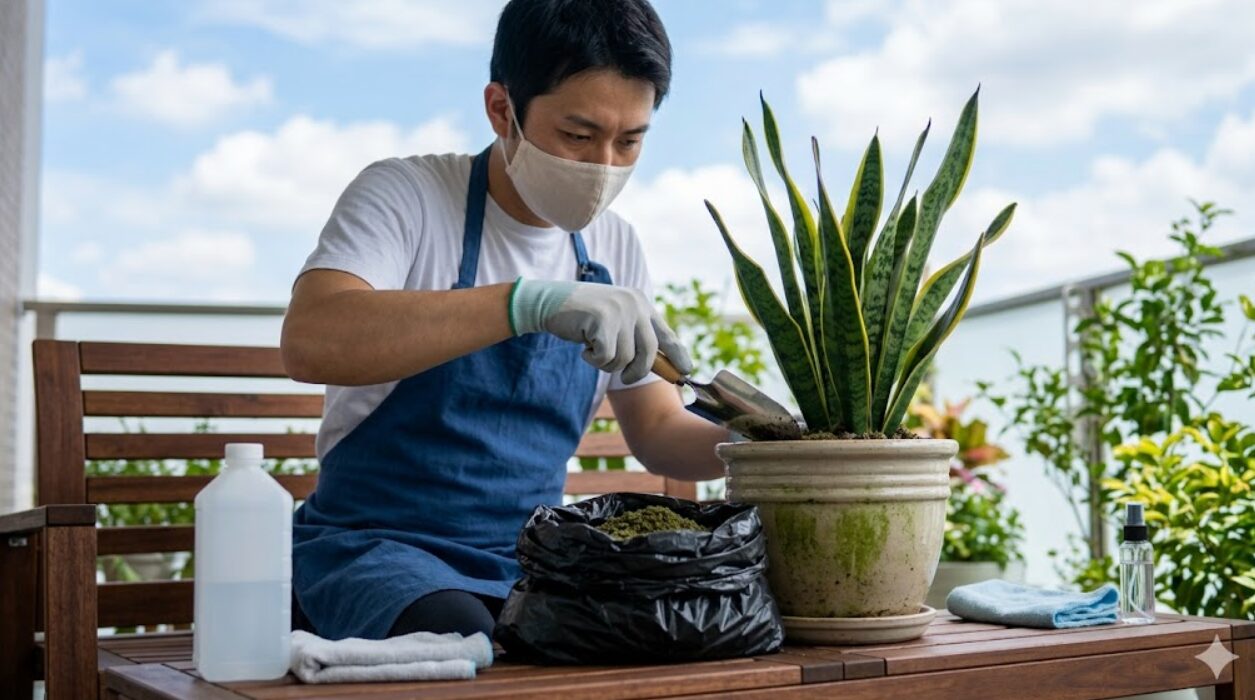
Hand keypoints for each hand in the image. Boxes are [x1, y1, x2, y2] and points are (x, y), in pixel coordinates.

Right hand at [509, 278, 692, 383]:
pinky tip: (584, 346)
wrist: (549, 302)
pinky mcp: (602, 320)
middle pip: (649, 352)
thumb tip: (659, 365)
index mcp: (641, 303)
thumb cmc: (582, 318)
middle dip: (637, 371)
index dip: (677, 355)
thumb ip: (634, 337)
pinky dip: (593, 359)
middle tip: (625, 378)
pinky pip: (606, 357)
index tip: (685, 371)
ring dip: (607, 364)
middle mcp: (634, 304)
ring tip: (593, 350)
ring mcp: (619, 310)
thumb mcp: (614, 322)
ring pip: (624, 358)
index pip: (666, 333)